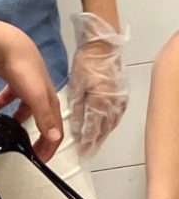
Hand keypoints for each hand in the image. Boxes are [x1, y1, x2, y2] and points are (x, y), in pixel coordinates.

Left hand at [0, 29, 63, 162]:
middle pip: (43, 122)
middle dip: (37, 138)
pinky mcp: (14, 82)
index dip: (50, 146)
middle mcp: (42, 96)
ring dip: (17, 124)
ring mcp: (28, 88)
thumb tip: (55, 139)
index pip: (55, 129)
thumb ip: (44, 118)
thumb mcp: (36, 97)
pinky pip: (6, 99)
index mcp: (50, 101)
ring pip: (24, 111)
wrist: (10, 46)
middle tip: (27, 153)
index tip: (40, 160)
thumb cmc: (26, 71)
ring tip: (8, 136)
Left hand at [68, 13, 129, 157]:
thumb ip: (78, 109)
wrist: (103, 47)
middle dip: (95, 142)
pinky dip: (109, 123)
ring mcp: (119, 98)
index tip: (82, 151)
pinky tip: (104, 127)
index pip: (93, 129)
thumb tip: (77, 127)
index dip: (87, 142)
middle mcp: (112, 103)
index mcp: (100, 102)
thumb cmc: (88, 62)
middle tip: (87, 152)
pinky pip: (116, 114)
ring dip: (102, 134)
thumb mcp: (77, 87)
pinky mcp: (121, 94)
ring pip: (110, 123)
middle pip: (103, 129)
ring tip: (94, 143)